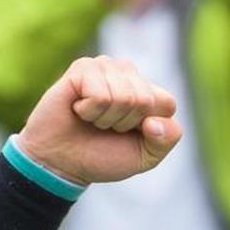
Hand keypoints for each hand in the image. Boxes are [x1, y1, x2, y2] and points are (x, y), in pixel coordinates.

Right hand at [17, 56, 182, 185]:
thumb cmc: (103, 156)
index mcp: (149, 93)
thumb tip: (154, 121)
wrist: (62, 163)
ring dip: (105, 118)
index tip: (128, 134)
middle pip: (145, 100)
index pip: (167, 103)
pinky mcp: (83, 67)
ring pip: (125, 97)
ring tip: (91, 118)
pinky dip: (89, 111)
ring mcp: (106, 67)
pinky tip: (78, 109)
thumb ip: (166, 140)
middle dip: (125, 123)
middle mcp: (129, 74)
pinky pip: (100, 95)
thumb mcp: (145, 157)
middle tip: (105, 126)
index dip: (149, 129)